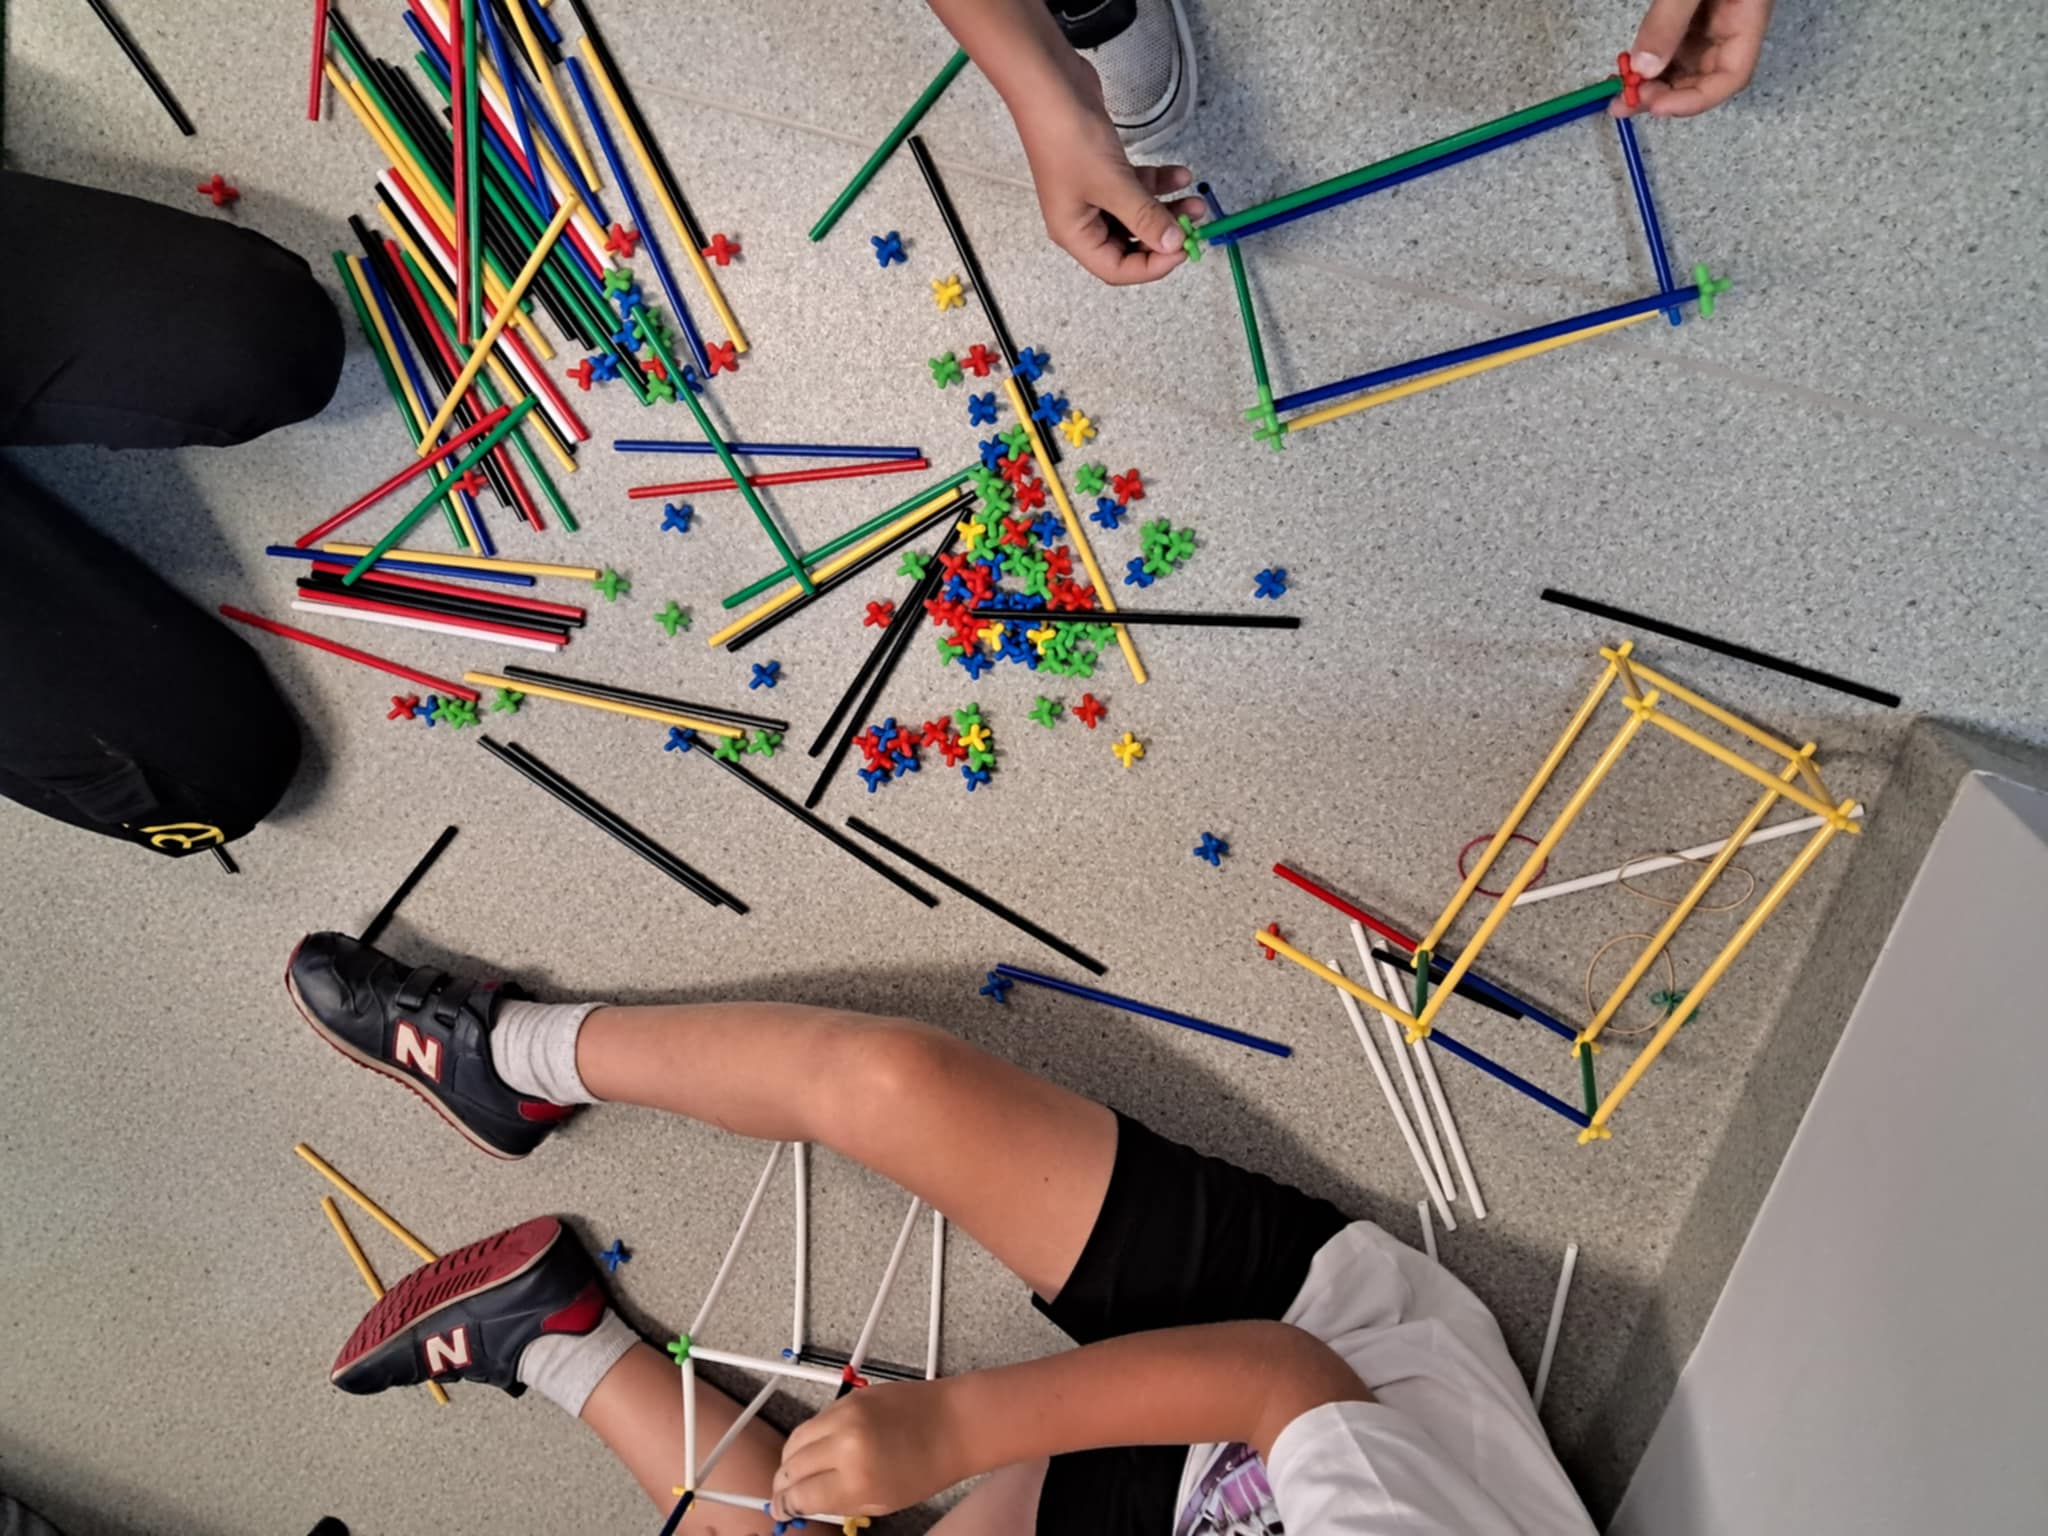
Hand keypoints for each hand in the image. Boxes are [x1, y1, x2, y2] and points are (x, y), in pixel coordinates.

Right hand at [769, 1379, 970, 1521]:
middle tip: (784, 1493)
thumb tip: (804, 1504)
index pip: (799, 1495)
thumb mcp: (883, 1500)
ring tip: (796, 1471)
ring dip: (790, 1459)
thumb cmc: (928, 1467)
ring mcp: (846, 1414)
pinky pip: (815, 1420)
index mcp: (856, 1479)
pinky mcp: (850, 1397)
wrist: (955, 1422)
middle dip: (782, 1484)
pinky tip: (819, 1448)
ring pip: (795, 1439)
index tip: (781, 1511)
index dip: (785, 1506)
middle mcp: (845, 1444)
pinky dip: (810, 1437)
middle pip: (790, 1466)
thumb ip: (839, 1503)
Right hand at [1010, 49, 1203, 284]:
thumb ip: (1145, 216)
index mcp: (1075, 234)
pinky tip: (1179, 175)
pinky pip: (1134, 188)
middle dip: (1164, 235)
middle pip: (1129, 244)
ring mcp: (1092, 194)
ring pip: (1136, 214)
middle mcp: (1082, 220)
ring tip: (1197, 200)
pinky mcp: (1102, 170)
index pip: (1117, 269)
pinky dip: (1156, 183)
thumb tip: (1173, 244)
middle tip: (1196, 225)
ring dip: (1167, 209)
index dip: (1152, 265)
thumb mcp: (1113, 183)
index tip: (1183, 248)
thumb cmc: (1069, 137)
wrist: (1050, 83)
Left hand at [1614, 0, 1776, 117]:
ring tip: (1618, 93)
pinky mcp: (1692, 11)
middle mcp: (1732, 24)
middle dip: (1664, 95)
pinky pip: (1672, 44)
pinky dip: (1649, 61)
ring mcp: (1712, 18)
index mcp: (1748, 16)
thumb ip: (1670, 21)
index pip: (1732, 76)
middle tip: (1627, 102)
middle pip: (1704, 76)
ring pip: (1684, 64)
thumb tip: (1644, 67)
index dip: (1695, 100)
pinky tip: (1627, 70)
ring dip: (1652, 83)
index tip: (1657, 107)